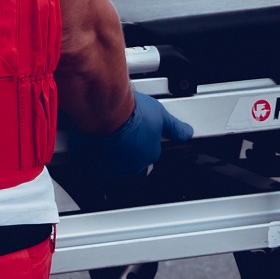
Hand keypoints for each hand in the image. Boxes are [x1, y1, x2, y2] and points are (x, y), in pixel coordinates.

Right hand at [64, 94, 192, 179]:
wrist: (106, 112)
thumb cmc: (130, 113)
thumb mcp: (161, 115)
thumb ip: (175, 127)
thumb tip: (187, 132)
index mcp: (150, 154)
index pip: (148, 150)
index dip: (140, 136)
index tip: (135, 126)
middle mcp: (133, 164)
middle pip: (130, 156)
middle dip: (125, 144)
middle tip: (120, 127)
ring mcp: (113, 167)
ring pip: (112, 160)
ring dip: (109, 149)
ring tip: (106, 131)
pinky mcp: (95, 165)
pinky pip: (94, 163)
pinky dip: (93, 154)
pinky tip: (94, 140)